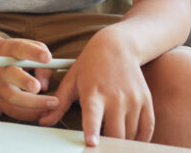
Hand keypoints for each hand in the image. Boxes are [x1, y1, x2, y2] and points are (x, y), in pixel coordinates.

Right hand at [0, 38, 59, 121]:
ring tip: (52, 105)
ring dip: (33, 104)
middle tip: (40, 87)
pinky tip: (43, 112)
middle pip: (11, 75)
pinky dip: (29, 114)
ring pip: (12, 98)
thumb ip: (43, 59)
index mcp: (10, 50)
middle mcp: (1, 67)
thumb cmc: (19, 54)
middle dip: (25, 82)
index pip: (20, 49)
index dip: (33, 53)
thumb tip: (44, 85)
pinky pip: (13, 111)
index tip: (47, 58)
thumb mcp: (32, 47)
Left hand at [39, 32, 153, 146]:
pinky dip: (140, 139)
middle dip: (108, 145)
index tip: (92, 144)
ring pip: (131, 134)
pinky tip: (130, 142)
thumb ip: (59, 103)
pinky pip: (147, 128)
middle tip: (100, 149)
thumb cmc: (89, 66)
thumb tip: (42, 121)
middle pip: (115, 133)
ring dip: (121, 142)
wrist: (117, 47)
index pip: (92, 115)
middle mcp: (115, 97)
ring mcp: (133, 99)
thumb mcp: (71, 81)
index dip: (92, 131)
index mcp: (93, 93)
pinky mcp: (146, 101)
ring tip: (111, 143)